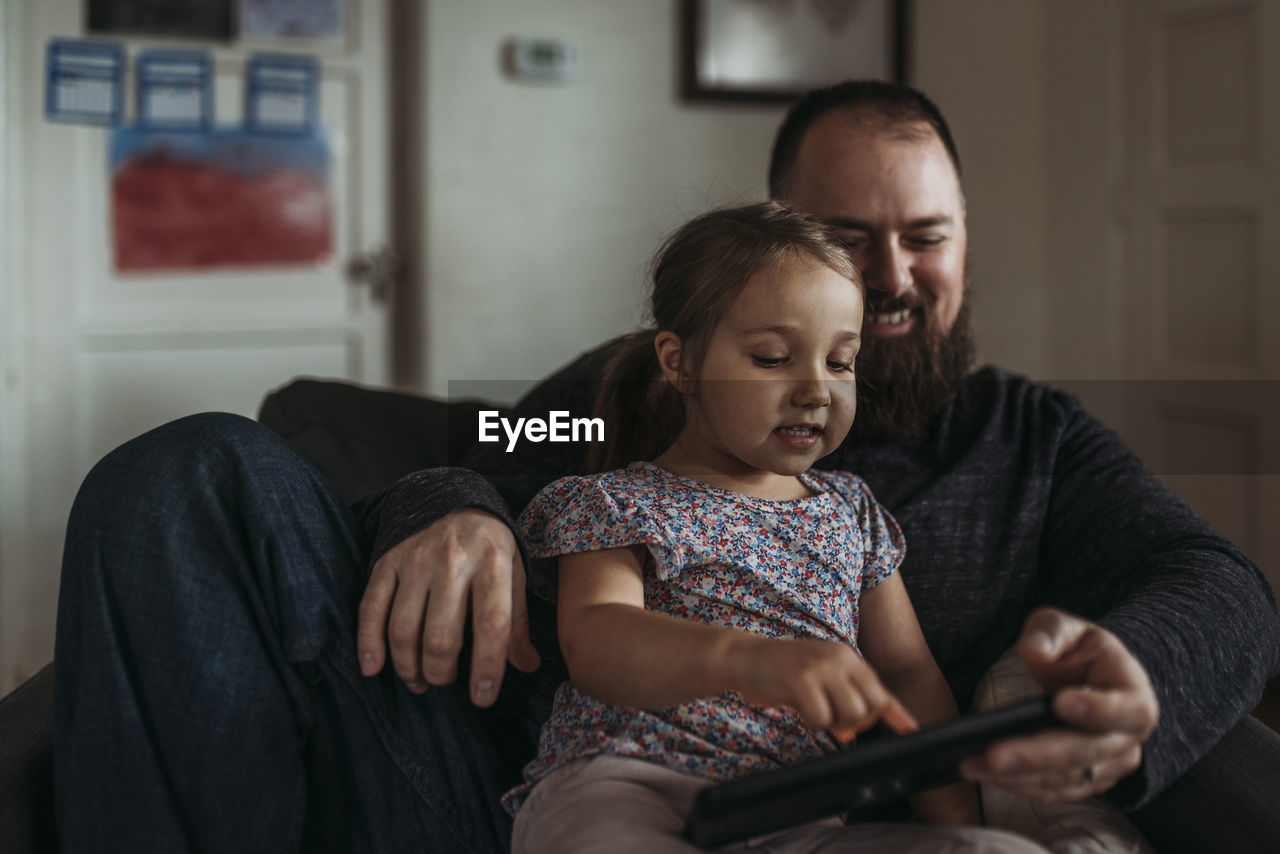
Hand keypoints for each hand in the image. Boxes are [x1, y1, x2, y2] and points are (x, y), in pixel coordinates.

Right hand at [356, 508, 540, 705]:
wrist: (451, 498)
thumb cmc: (489, 546)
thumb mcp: (514, 572)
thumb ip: (518, 620)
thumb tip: (527, 666)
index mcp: (493, 563)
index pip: (492, 624)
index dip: (487, 667)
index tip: (482, 698)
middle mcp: (453, 562)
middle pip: (442, 636)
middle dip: (441, 674)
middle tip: (444, 683)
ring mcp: (415, 561)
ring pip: (404, 629)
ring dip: (408, 667)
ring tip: (418, 681)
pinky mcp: (387, 561)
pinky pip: (372, 608)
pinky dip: (369, 644)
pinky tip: (374, 668)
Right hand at [730, 636, 917, 737]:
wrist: (745, 657)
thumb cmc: (783, 672)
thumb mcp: (820, 676)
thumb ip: (842, 696)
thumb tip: (856, 729)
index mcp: (847, 656)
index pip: (880, 688)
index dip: (896, 713)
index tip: (910, 729)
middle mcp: (838, 658)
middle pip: (871, 705)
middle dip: (857, 723)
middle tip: (835, 722)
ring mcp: (820, 667)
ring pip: (851, 712)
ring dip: (834, 723)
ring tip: (815, 713)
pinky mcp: (801, 680)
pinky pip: (821, 717)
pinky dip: (812, 722)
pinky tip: (799, 709)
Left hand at [960, 607, 1158, 801]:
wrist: (1086, 678)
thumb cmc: (1076, 650)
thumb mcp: (1063, 628)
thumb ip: (1050, 634)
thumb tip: (1035, 652)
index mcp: (1134, 694)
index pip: (1126, 708)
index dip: (1096, 709)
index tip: (1059, 703)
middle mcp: (1128, 737)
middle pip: (1087, 752)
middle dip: (1037, 755)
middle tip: (993, 754)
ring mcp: (1110, 764)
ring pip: (1067, 778)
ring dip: (1019, 775)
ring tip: (974, 765)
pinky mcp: (1088, 781)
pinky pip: (1056, 790)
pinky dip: (1021, 785)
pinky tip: (987, 774)